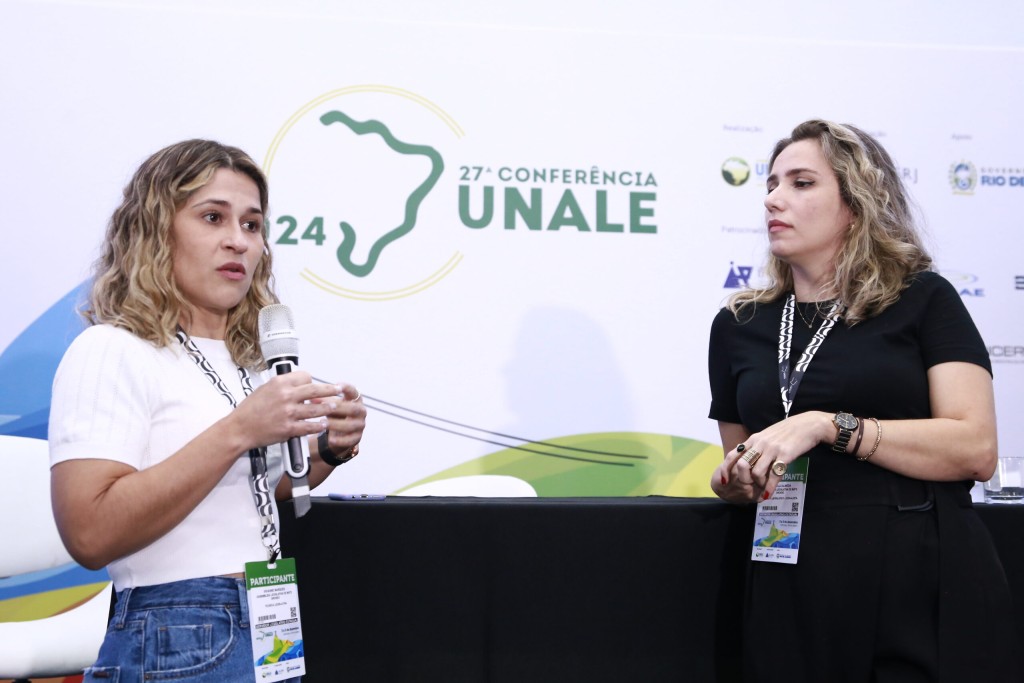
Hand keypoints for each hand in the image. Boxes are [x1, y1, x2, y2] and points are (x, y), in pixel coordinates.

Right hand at [230, 371, 341, 452]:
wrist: (240, 428)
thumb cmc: (250, 410)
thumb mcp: (265, 389)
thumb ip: (283, 387)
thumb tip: (300, 386)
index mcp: (279, 383)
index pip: (305, 376)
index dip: (312, 380)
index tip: (318, 384)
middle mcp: (285, 396)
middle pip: (316, 390)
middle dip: (331, 390)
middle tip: (339, 390)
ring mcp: (288, 413)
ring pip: (317, 408)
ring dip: (329, 407)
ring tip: (336, 407)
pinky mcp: (289, 428)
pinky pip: (310, 426)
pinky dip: (319, 425)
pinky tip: (324, 424)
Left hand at [315, 383, 366, 459]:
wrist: (339, 433)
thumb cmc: (334, 414)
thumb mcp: (328, 405)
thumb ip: (322, 401)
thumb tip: (311, 397)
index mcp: (356, 400)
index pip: (354, 392)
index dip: (347, 388)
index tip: (337, 385)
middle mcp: (361, 412)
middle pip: (353, 408)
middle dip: (339, 408)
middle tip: (325, 407)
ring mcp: (360, 425)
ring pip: (350, 425)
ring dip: (336, 424)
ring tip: (322, 423)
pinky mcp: (357, 438)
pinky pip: (350, 440)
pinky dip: (340, 440)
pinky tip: (330, 439)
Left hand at [714, 411, 830, 501]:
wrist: (808, 425)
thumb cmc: (787, 431)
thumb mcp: (767, 435)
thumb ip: (756, 446)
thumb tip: (746, 459)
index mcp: (754, 439)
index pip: (733, 454)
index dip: (726, 468)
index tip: (724, 481)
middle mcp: (760, 444)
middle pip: (742, 466)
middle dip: (743, 480)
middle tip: (748, 487)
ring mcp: (772, 449)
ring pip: (757, 472)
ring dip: (758, 485)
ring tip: (762, 489)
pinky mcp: (785, 455)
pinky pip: (774, 475)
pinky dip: (769, 487)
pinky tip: (769, 494)